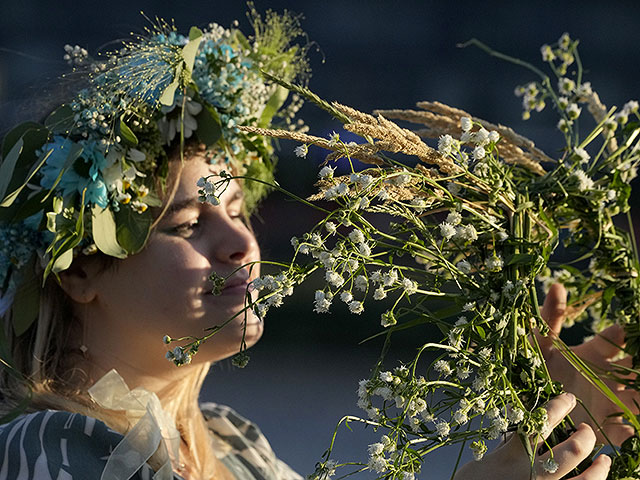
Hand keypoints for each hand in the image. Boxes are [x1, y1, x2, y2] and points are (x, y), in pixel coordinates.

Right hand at [454, 393, 610, 479]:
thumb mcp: (483, 462)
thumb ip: (503, 449)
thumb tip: (514, 435)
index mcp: (516, 455)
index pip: (544, 422)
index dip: (560, 406)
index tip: (568, 398)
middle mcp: (537, 473)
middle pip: (575, 449)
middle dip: (585, 436)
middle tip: (584, 430)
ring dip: (601, 468)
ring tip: (604, 459)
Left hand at [539, 283, 638, 444]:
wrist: (523, 409)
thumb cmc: (532, 372)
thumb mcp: (539, 345)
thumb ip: (550, 318)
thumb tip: (557, 285)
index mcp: (593, 354)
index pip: (618, 339)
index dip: (627, 331)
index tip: (633, 323)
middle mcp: (606, 377)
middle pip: (637, 368)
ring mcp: (608, 402)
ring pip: (638, 397)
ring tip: (639, 391)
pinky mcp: (603, 427)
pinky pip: (625, 429)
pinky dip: (630, 428)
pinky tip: (631, 427)